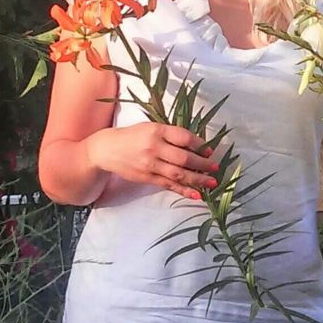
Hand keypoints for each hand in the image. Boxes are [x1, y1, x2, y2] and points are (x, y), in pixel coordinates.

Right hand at [86, 122, 219, 199]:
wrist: (107, 149)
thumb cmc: (133, 136)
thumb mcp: (151, 127)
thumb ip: (170, 135)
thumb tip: (196, 145)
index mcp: (157, 130)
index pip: (183, 137)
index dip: (199, 144)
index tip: (210, 150)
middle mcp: (154, 147)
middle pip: (183, 157)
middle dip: (202, 164)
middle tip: (215, 167)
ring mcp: (150, 164)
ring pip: (178, 174)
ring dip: (197, 179)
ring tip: (212, 182)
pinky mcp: (147, 177)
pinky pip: (168, 185)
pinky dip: (183, 190)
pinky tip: (196, 194)